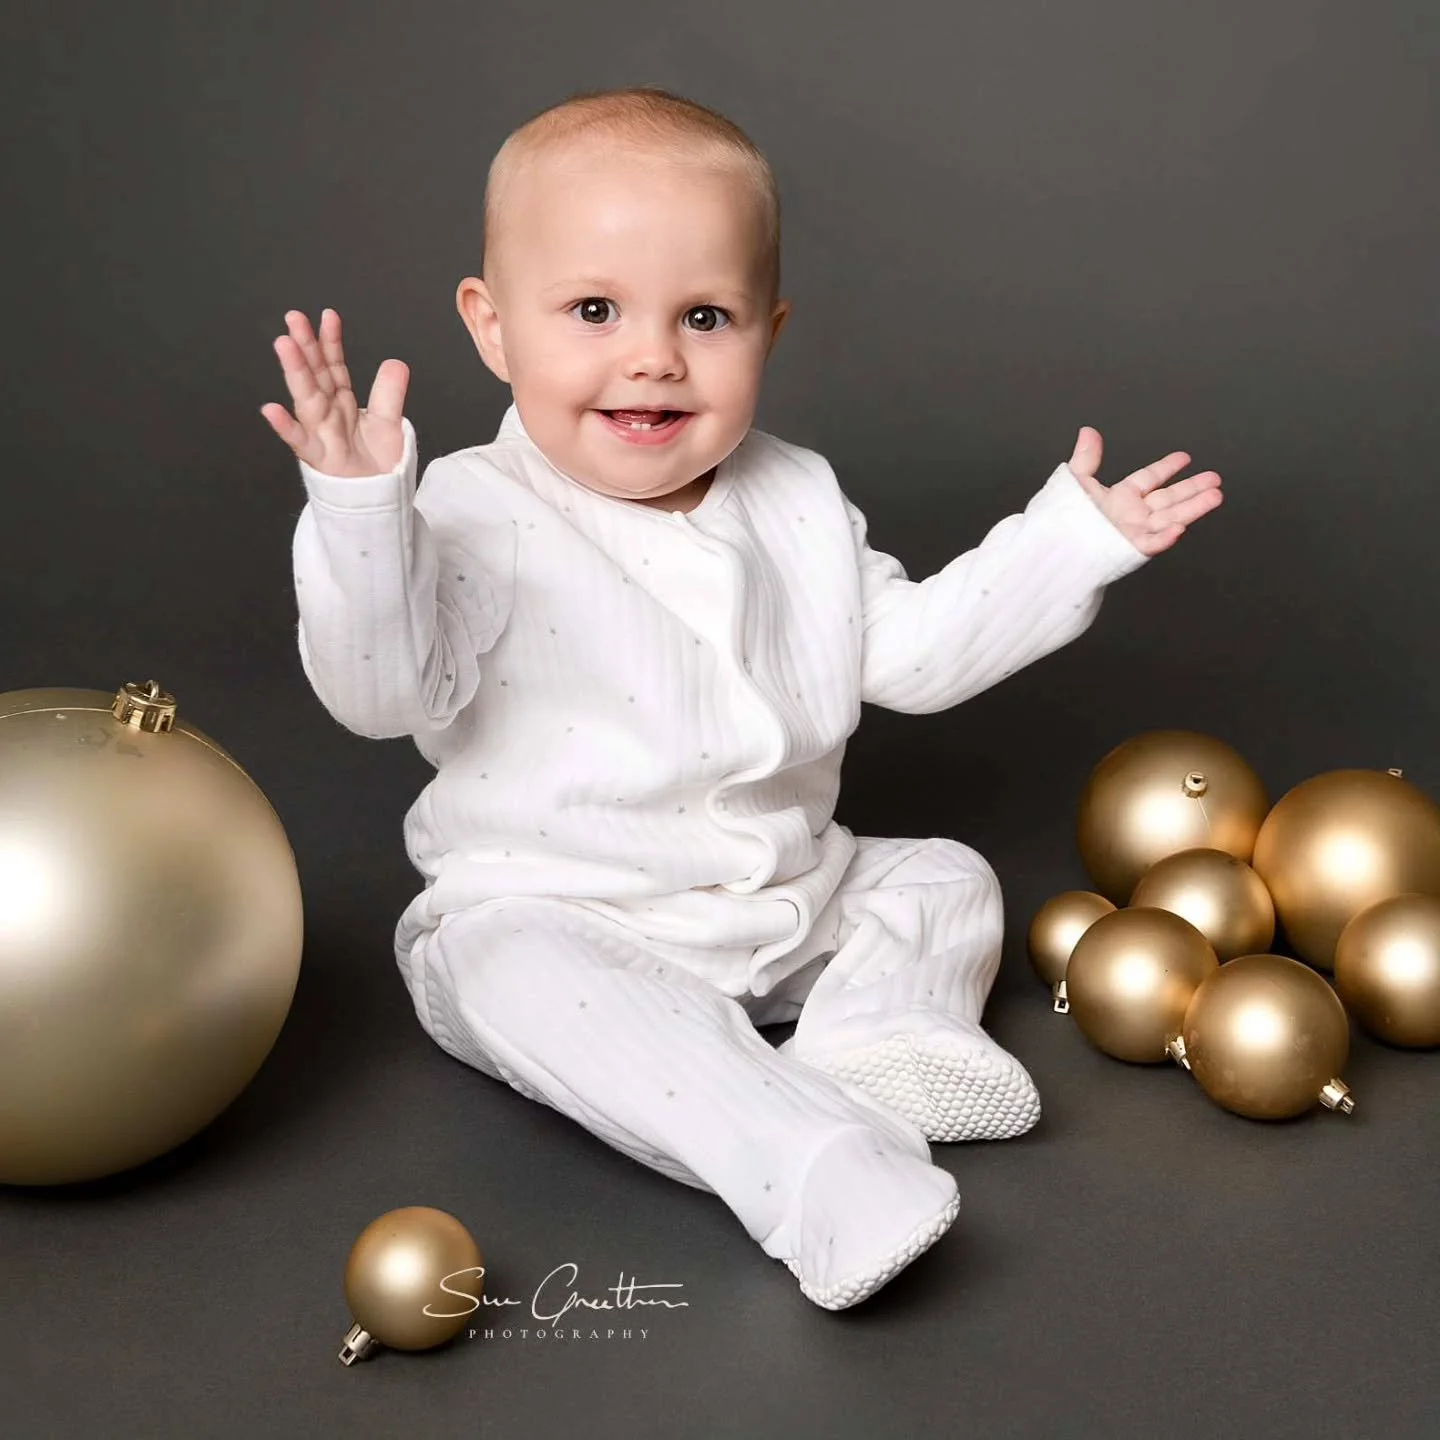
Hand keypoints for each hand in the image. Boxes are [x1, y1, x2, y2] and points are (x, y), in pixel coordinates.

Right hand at [260, 309, 408, 476]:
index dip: (331, 341)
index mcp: (341, 401)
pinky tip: (271, 409)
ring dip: (295, 372)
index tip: (328, 316)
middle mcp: (326, 413)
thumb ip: (390, 393)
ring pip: (306, 399)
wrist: (375, 497)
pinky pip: (299, 441)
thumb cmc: (376, 462)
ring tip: (284, 346)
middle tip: (294, 319)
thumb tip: (395, 363)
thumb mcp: (390, 423)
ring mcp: (319, 433)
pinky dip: (285, 426)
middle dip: (305, 347)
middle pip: (315, 375)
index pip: (334, 365)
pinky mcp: (318, 457)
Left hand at [1066, 427, 1222, 555]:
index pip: (1149, 479)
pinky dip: (1165, 537)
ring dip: (1193, 508)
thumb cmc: (1060, 518)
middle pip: (1169, 499)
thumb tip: (1087, 432)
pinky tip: (1181, 527)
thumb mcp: (1075, 482)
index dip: (1166, 468)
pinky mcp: (1129, 550)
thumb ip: (1086, 459)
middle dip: (1192, 489)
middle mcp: (1132, 515)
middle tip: (1215, 479)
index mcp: (1120, 497)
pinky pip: (1152, 544)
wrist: (1051, 545)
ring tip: (1216, 496)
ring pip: (1170, 518)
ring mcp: (1134, 533)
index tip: (1185, 458)